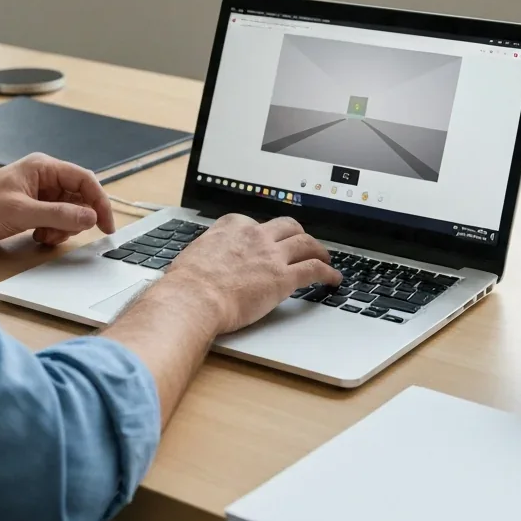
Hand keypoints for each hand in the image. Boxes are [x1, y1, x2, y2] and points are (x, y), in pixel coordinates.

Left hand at [0, 153, 116, 248]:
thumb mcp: (22, 212)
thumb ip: (59, 214)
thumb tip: (90, 216)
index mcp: (43, 168)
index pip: (84, 179)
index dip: (100, 201)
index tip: (106, 224)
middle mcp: (43, 178)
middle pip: (79, 197)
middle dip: (76, 218)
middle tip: (64, 233)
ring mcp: (37, 194)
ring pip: (69, 212)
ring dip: (63, 228)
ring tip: (43, 236)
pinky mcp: (31, 210)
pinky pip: (56, 220)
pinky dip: (52, 232)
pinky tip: (36, 237)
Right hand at [159, 214, 341, 334]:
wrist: (193, 298)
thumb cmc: (187, 284)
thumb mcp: (194, 254)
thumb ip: (208, 253)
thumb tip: (204, 262)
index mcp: (232, 226)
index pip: (254, 222)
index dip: (264, 233)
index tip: (267, 240)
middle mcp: (255, 235)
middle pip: (288, 226)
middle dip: (299, 233)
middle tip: (304, 243)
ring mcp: (272, 255)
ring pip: (306, 243)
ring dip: (319, 250)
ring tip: (325, 258)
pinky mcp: (283, 277)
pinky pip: (314, 269)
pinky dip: (328, 273)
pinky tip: (333, 279)